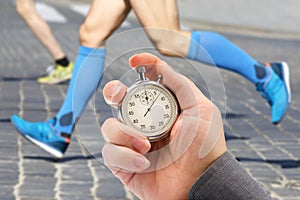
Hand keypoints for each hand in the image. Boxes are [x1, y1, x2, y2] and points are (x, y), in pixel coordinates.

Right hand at [101, 53, 226, 199]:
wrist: (200, 183)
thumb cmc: (204, 147)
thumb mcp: (200, 109)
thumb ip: (180, 84)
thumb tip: (159, 65)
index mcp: (160, 109)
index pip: (143, 84)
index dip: (138, 69)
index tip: (135, 62)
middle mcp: (143, 123)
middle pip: (117, 100)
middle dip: (113, 92)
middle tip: (119, 95)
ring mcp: (132, 143)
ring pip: (109, 127)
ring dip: (125, 134)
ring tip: (146, 146)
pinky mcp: (124, 163)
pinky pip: (110, 153)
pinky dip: (125, 156)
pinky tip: (144, 162)